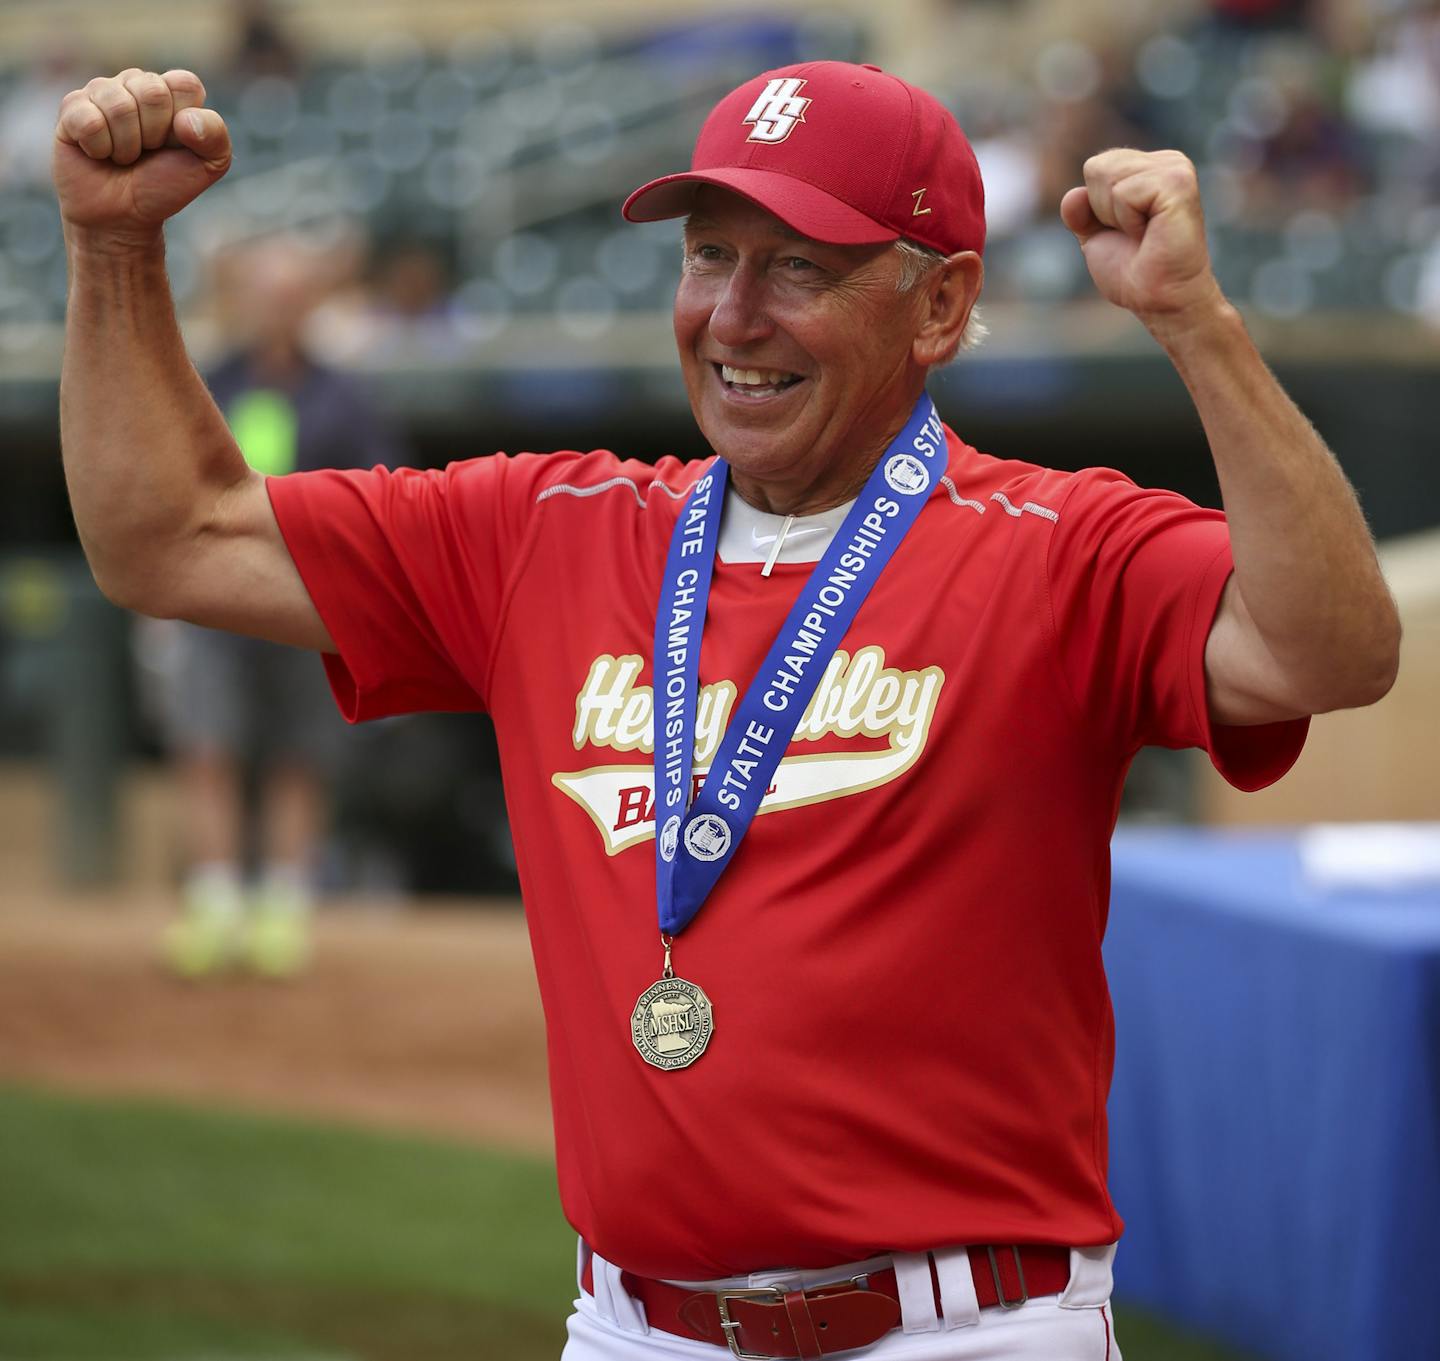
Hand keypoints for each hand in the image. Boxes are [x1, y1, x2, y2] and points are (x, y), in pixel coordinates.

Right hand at [52, 69, 230, 248]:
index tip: (176, 144)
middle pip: (152, 92)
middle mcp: (135, 83)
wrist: (125, 216)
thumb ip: (216, 137)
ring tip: (123, 156)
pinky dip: (99, 149)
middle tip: (147, 152)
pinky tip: (98, 154)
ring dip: (126, 146)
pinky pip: (88, 120)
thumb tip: (185, 120)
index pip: (185, 84)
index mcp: (170, 91)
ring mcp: (101, 92)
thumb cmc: (165, 185)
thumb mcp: (208, 166)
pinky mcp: (71, 108)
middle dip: (154, 135)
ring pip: (118, 105)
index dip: (184, 122)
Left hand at [1060, 149, 1223, 329]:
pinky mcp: (1178, 182)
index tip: (1125, 231)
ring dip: (1116, 216)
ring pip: (1107, 176)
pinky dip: (1127, 221)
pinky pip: (1124, 192)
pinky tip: (1150, 233)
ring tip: (1143, 234)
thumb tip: (1072, 196)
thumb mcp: (1096, 236)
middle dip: (1102, 209)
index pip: (1096, 167)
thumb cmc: (1134, 270)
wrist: (1157, 298)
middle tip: (1134, 235)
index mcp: (1151, 167)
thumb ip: (1081, 211)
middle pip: (1097, 167)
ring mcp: (1176, 168)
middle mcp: (1167, 162)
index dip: (1096, 207)